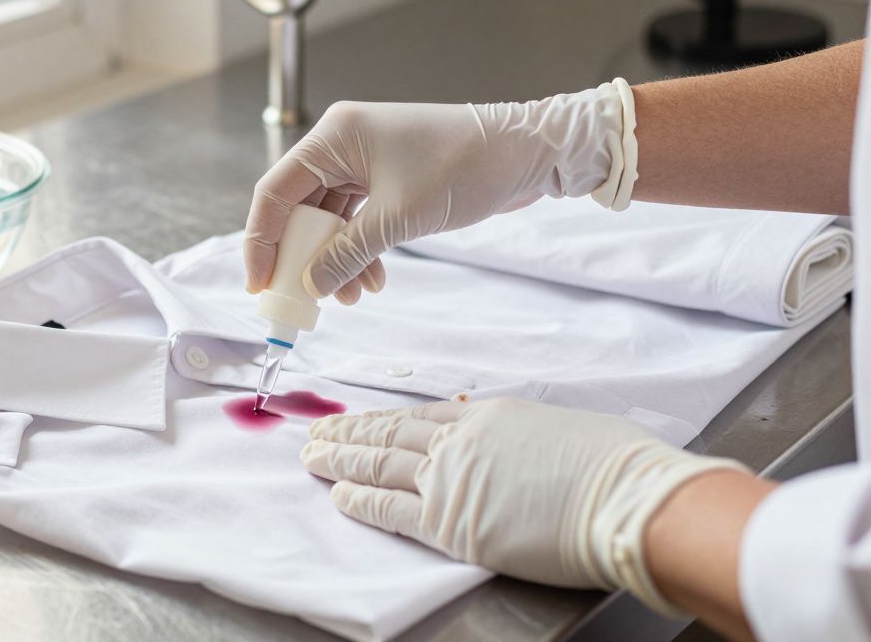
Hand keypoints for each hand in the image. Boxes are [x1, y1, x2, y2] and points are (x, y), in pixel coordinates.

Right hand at [245, 81, 634, 301]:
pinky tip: (374, 280)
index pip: (275, 192)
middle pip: (300, 209)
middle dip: (304, 258)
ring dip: (336, 261)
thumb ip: (346, 254)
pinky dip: (360, 252)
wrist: (529, 152)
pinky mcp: (389, 179)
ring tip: (352, 298)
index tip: (260, 283)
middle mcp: (343, 145)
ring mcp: (366, 162)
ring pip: (331, 221)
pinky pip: (358, 221)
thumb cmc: (465, 167)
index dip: (261, 241)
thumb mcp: (398, 218)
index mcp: (334, 137)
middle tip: (304, 299)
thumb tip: (312, 286)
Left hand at [299, 398, 746, 613]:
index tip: (361, 419)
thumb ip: (520, 432)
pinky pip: (389, 508)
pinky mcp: (450, 522)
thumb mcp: (560, 427)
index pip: (421, 417)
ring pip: (379, 463)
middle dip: (349, 433)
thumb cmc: (615, 464)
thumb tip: (505, 436)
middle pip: (390, 432)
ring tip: (310, 455)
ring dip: (340, 459)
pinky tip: (336, 496)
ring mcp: (450, 480)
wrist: (627, 497)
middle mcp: (460, 442)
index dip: (385, 419)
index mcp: (488, 416)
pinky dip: (359, 501)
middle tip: (315, 431)